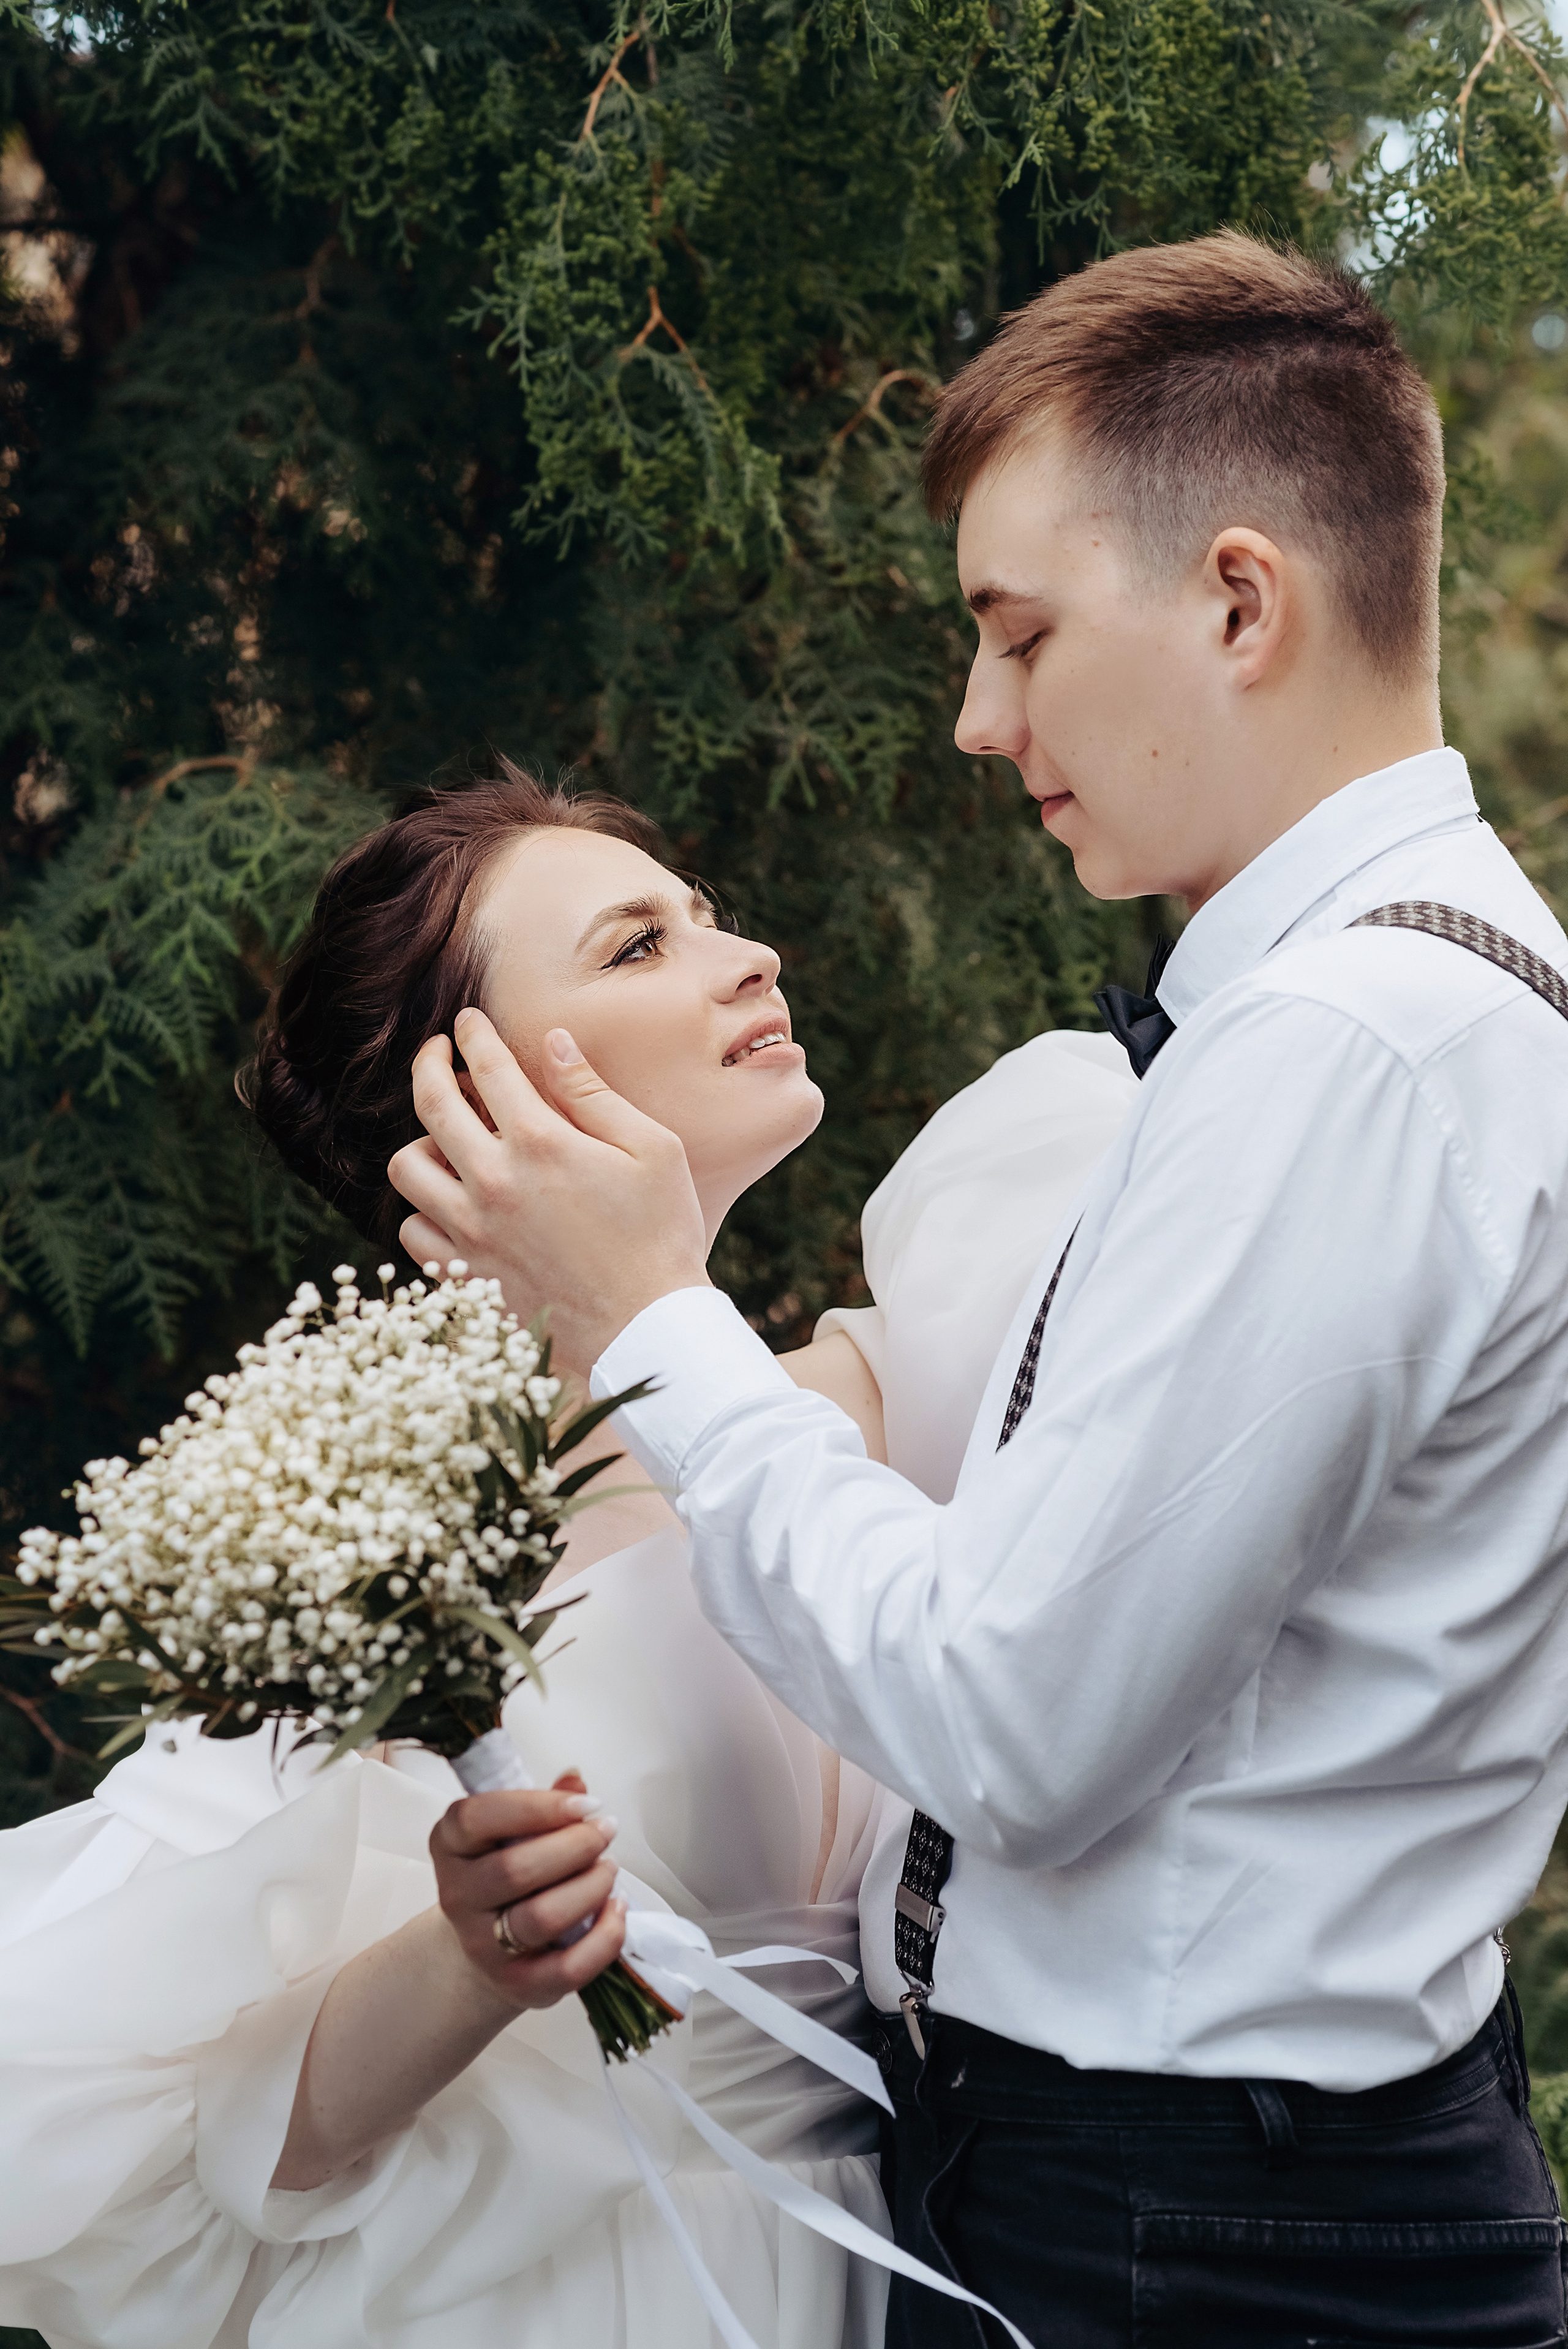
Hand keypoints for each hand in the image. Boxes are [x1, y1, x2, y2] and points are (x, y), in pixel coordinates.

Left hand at [388, 1010, 709, 1365]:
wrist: (647, 1328)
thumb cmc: (662, 1234)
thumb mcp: (651, 1149)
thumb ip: (593, 1093)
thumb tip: (552, 1043)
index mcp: (541, 1142)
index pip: (485, 1065)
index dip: (472, 1033)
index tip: (467, 1021)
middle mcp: (493, 1181)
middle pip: (430, 1103)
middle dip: (428, 1063)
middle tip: (436, 1052)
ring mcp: (472, 1231)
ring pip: (406, 1169)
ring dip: (421, 1142)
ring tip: (445, 1138)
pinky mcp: (466, 1274)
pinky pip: (413, 1231)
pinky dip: (424, 1210)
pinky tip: (452, 1203)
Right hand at [430, 1770, 626, 2010]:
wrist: (490, 1948)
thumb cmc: (510, 1876)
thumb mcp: (514, 1831)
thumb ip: (544, 1803)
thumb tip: (575, 1778)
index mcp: (450, 1845)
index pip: (477, 1818)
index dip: (537, 1806)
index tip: (586, 1804)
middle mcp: (457, 1897)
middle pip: (516, 1869)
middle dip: (575, 1845)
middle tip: (606, 1831)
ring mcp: (483, 1946)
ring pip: (542, 1917)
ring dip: (590, 1887)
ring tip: (610, 1869)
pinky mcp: (517, 1985)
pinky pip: (567, 1968)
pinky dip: (604, 1937)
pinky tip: (617, 1908)